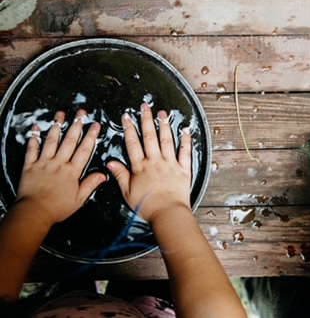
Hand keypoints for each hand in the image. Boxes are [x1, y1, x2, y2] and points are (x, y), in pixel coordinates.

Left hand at [16, 110, 105, 225]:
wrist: (34, 212)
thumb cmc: (56, 208)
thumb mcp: (79, 199)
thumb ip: (90, 184)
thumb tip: (103, 175)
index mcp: (72, 171)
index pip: (84, 150)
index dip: (91, 136)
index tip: (95, 125)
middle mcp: (59, 164)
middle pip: (69, 141)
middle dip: (76, 125)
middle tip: (81, 113)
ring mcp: (44, 163)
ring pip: (52, 141)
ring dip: (57, 126)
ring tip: (61, 114)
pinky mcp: (30, 166)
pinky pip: (31, 150)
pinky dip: (33, 138)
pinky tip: (35, 128)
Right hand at [108, 103, 191, 223]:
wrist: (167, 213)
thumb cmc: (147, 206)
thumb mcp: (128, 192)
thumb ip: (120, 176)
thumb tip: (111, 163)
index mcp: (141, 168)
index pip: (133, 144)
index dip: (129, 129)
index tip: (127, 117)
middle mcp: (155, 162)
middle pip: (149, 137)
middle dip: (146, 120)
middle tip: (145, 107)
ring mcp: (170, 164)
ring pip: (166, 141)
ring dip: (164, 126)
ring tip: (162, 113)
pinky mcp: (183, 169)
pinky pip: (185, 152)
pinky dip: (185, 140)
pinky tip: (184, 130)